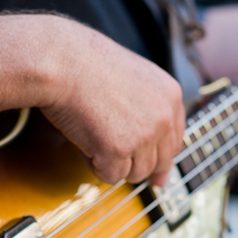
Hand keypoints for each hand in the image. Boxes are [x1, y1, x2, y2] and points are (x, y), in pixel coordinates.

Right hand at [39, 18, 184, 185]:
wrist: (62, 62)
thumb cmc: (86, 64)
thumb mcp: (134, 78)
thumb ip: (149, 109)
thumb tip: (152, 146)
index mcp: (170, 96)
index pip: (175, 140)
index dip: (159, 154)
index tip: (155, 170)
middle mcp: (162, 117)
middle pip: (158, 162)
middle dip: (136, 163)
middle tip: (115, 155)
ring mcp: (142, 135)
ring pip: (135, 173)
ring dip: (114, 163)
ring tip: (94, 135)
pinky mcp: (118, 150)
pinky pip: (110, 175)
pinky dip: (94, 164)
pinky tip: (85, 141)